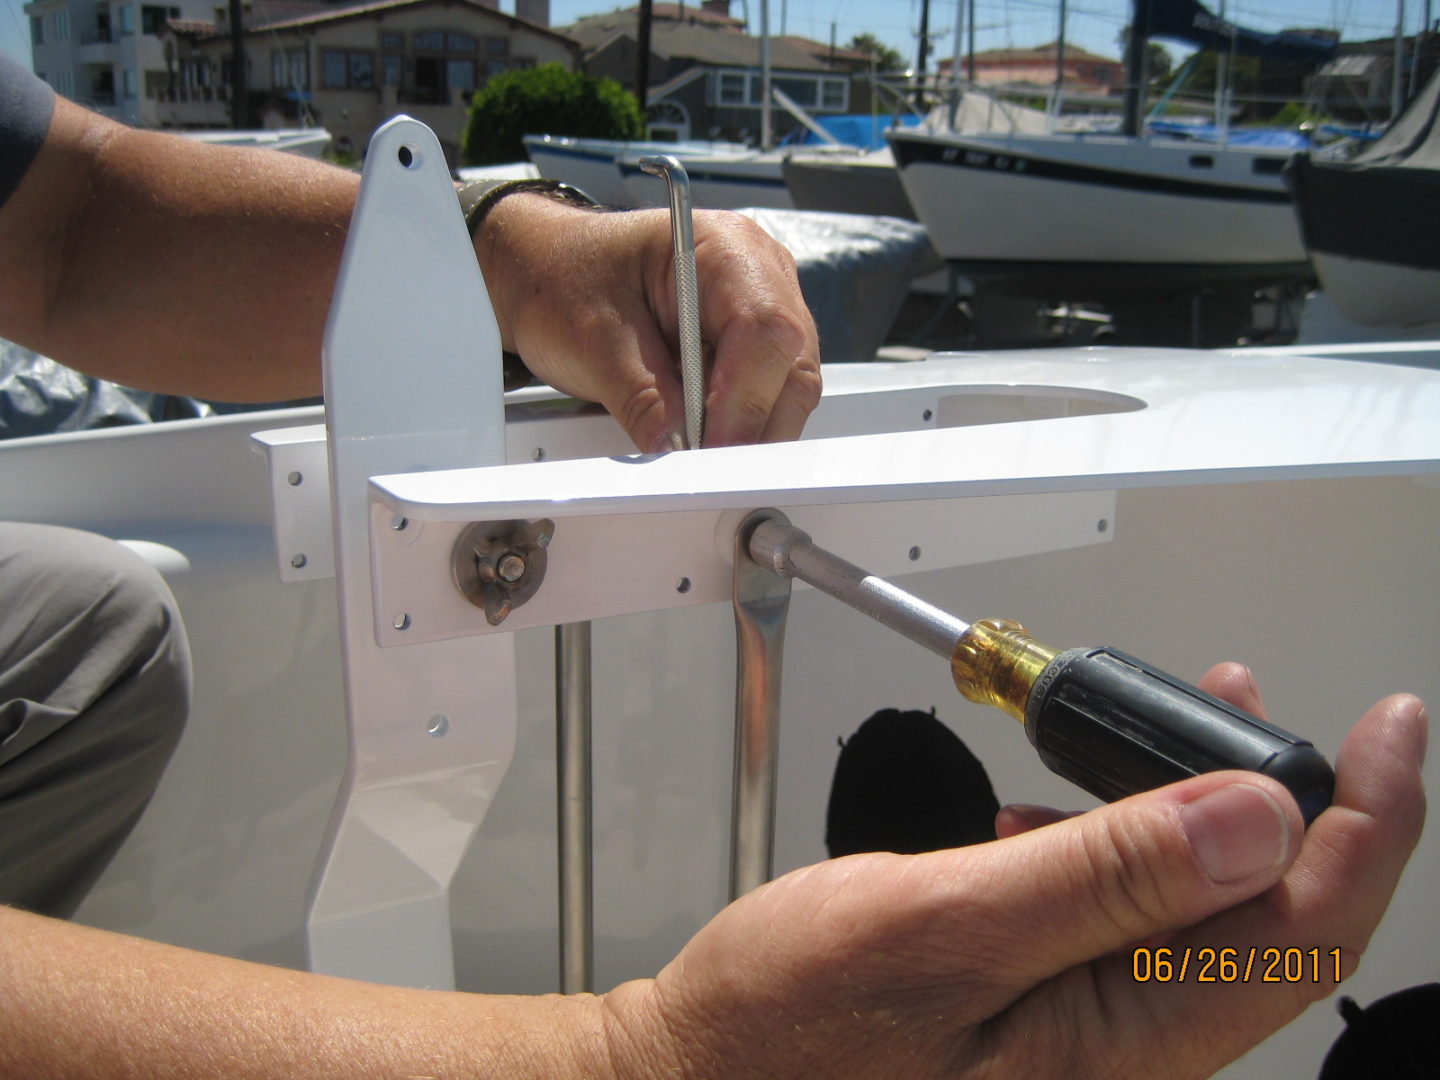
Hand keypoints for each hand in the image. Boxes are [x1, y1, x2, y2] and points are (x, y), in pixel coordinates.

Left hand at [473, 193, 821, 451]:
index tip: (711, 449)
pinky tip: (703, 433)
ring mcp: (764, 305)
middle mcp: (758, 271)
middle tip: (702, 465)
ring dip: (747, 428)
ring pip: (789, 386)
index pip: (763, 330)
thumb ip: (640, 394)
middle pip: (790, 364)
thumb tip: (676, 446)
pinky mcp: (755, 342)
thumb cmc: (566, 277)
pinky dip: (740, 423)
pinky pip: (770, 392)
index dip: (744, 400)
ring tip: (695, 451)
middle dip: (752, 423)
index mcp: (722, 247)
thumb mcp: (591, 338)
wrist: (547, 267)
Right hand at [600, 666, 1426, 1079]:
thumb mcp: (939, 930)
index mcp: (1124, 1044)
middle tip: (1263, 699)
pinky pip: (1129, 920)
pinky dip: (1126, 843)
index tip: (1389, 725)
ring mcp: (1086, 1029)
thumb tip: (1251, 818)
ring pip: (1203, 909)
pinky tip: (1070, 810)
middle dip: (1295, 798)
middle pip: (1271, 918)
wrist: (697, 1079)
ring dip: (1208, 811)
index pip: (1302, 928)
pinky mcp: (1045, 1003)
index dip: (1365, 820)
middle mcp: (1127, 1048)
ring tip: (1184, 725)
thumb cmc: (788, 1031)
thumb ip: (1100, 879)